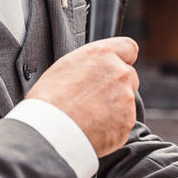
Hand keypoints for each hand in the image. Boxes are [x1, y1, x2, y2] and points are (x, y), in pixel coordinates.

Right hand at [27, 37, 139, 156]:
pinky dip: (112, 127)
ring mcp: (126, 98)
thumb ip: (89, 64)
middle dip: (117, 87)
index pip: (128, 47)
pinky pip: (123, 122)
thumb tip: (93, 69)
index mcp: (102, 54)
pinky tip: (93, 128)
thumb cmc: (49, 100)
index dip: (123, 58)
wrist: (51, 130)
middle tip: (95, 98)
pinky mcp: (127, 121)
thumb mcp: (64, 67)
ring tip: (89, 116)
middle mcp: (119, 73)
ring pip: (126, 101)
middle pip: (128, 77)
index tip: (117, 66)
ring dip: (114, 107)